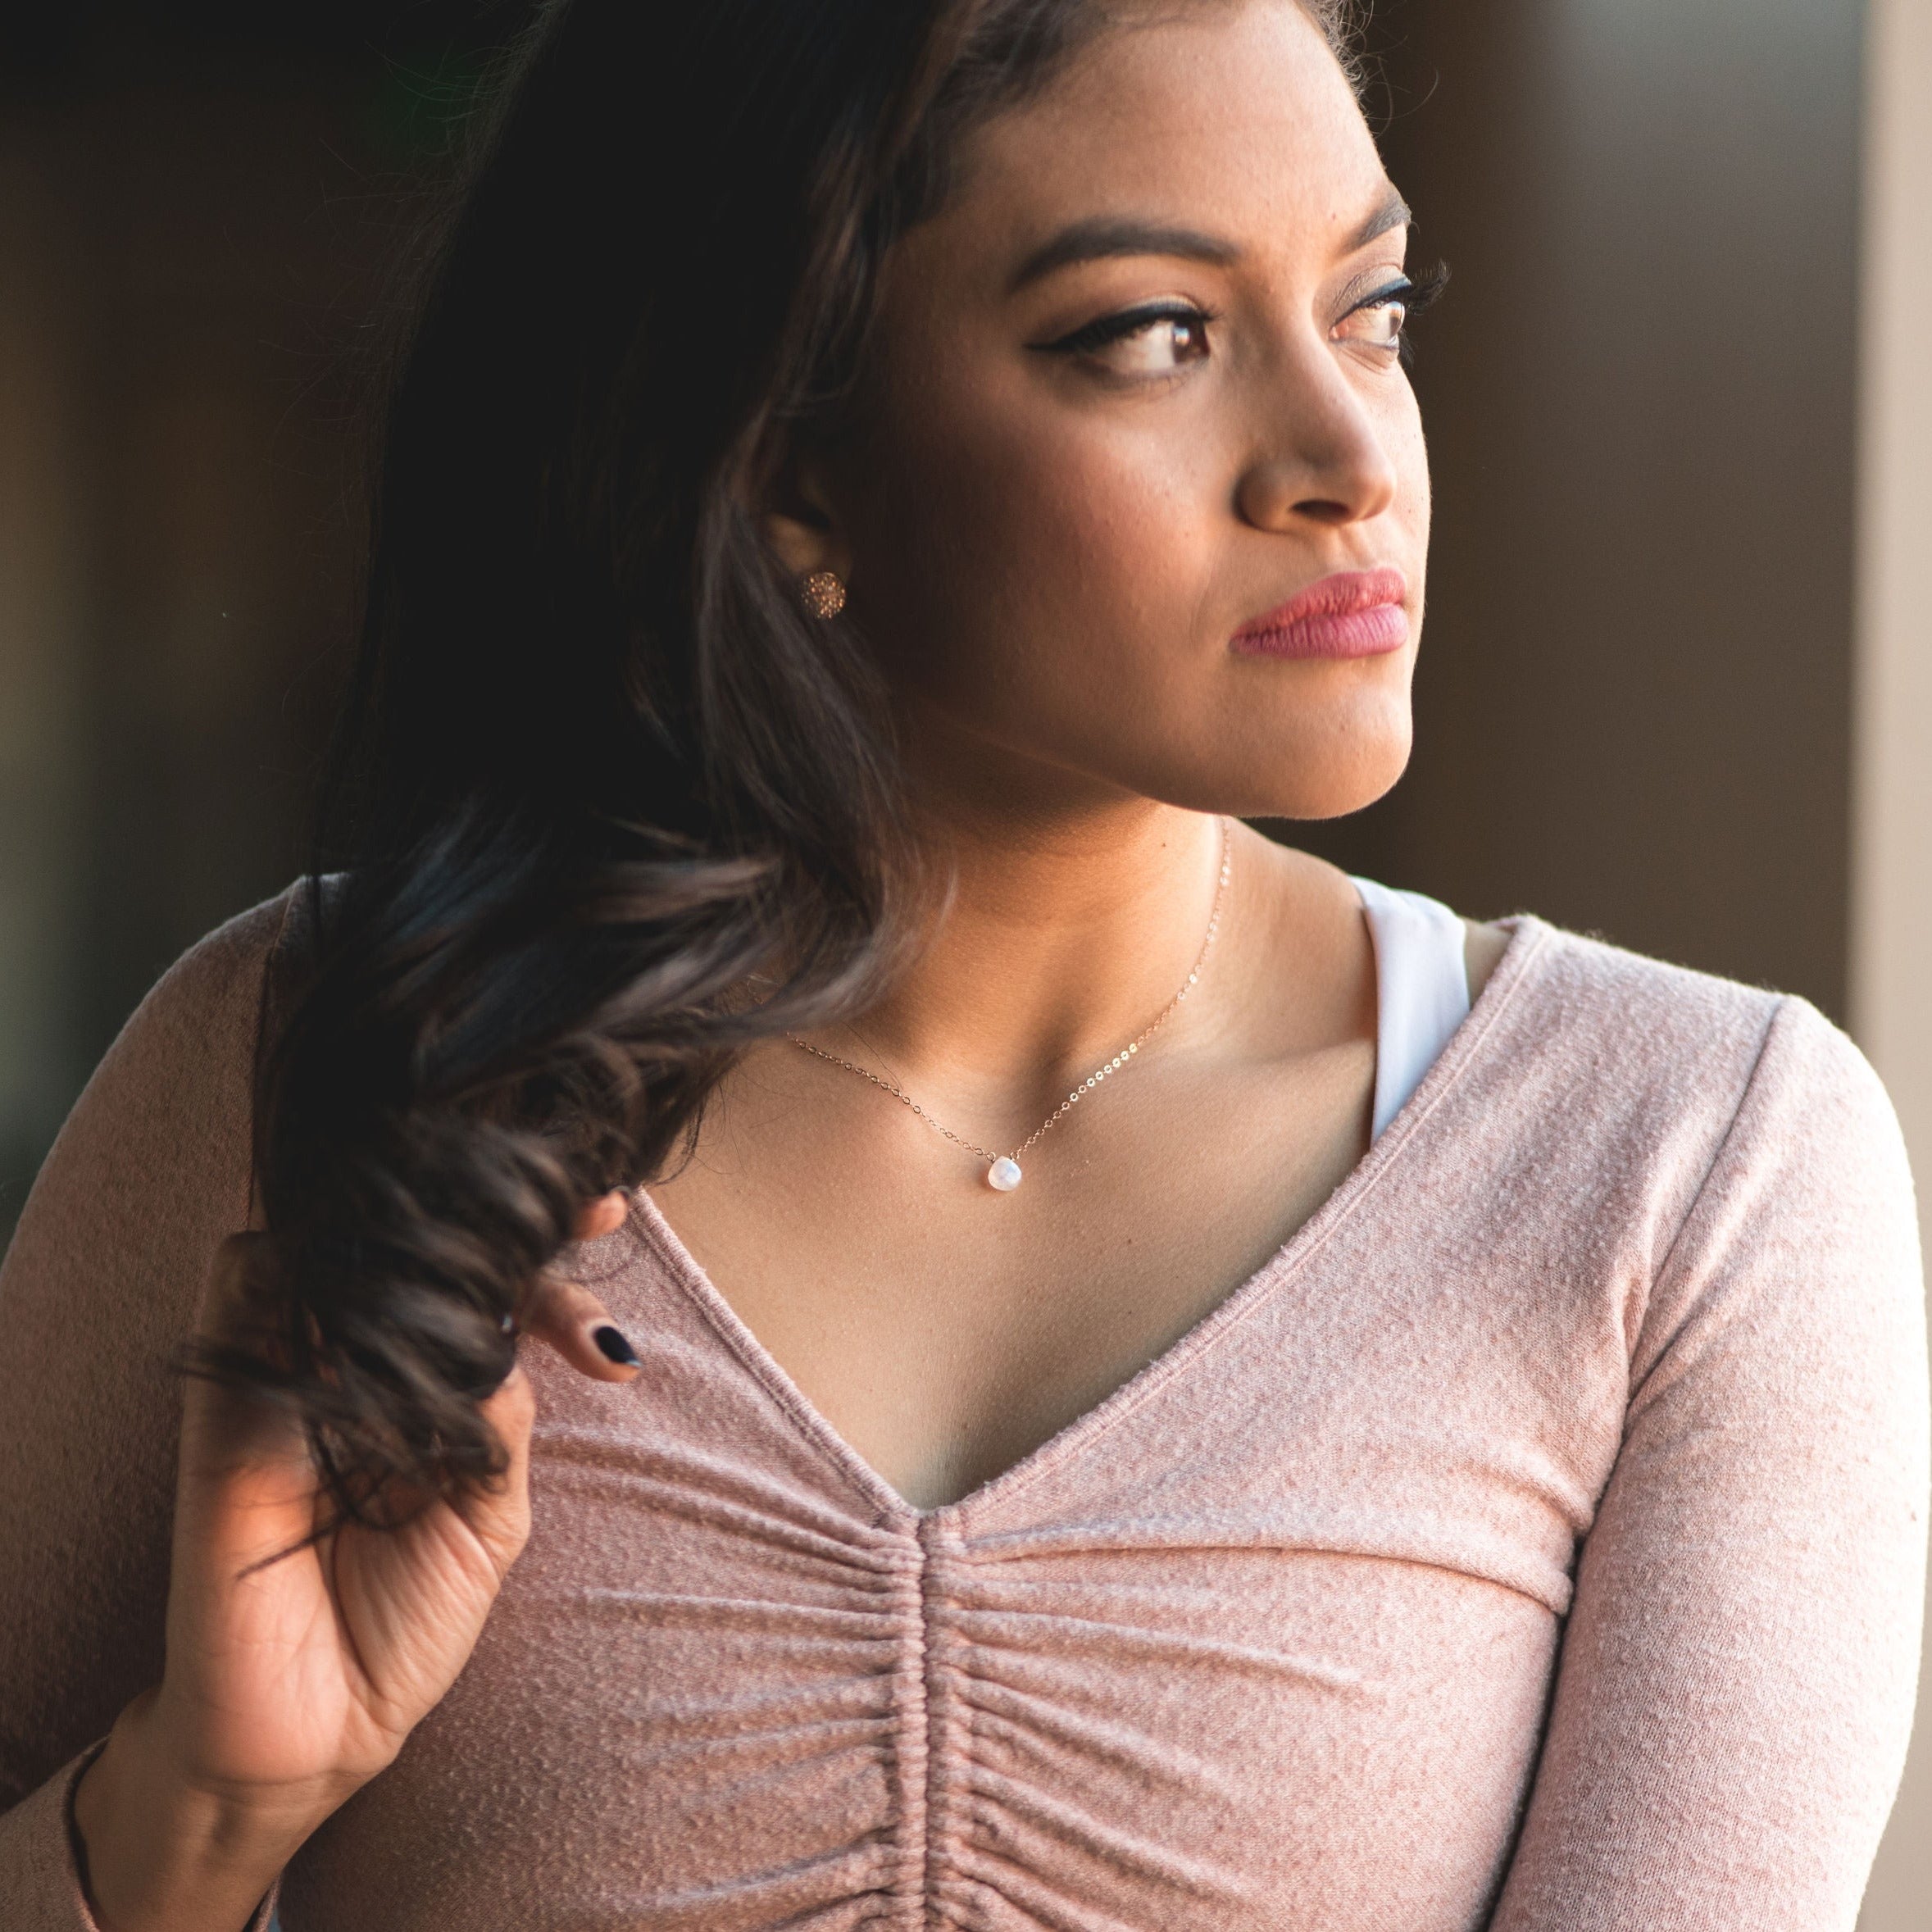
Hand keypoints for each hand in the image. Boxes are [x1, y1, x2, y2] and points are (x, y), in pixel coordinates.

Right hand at [72, 1194, 640, 1931]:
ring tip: (485, 1249)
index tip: (607, 1213)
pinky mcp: (227, 1408)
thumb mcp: (488, 1524)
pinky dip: (294, 1264)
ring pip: (337, 1245)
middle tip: (577, 1216)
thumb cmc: (401, 1631)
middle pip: (421, 1248)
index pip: (490, 1286)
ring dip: (408, 1228)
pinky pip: (238, 1299)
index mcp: (436, 1389)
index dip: (547, 1245)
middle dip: (498, 1217)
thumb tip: (510, 1332)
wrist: (310, 1735)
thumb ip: (501, 1426)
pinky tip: (365, 1276)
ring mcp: (297, 1377)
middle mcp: (367, 1368)